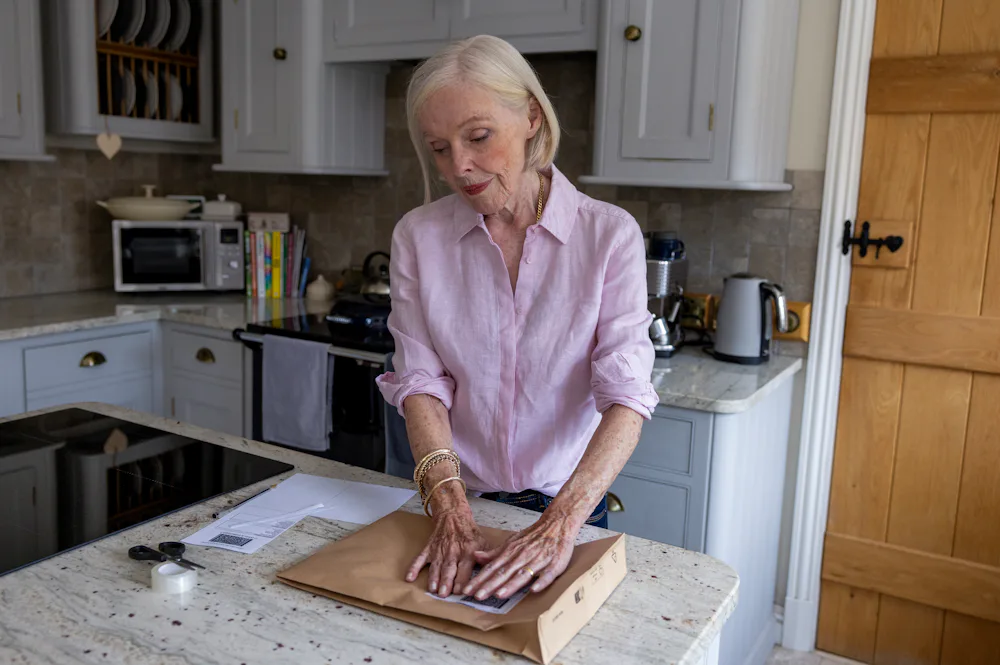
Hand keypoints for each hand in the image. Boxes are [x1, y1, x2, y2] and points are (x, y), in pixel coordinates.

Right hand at [406, 507, 488, 597]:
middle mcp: (453, 552)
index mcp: (468, 552)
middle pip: (449, 569)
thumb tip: (492, 573)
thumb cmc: (470, 533)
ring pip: (436, 566)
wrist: (453, 515)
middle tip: (444, 594)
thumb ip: (488, 558)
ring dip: (433, 578)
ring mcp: (439, 551)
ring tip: (432, 589)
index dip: (462, 580)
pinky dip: (413, 568)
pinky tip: (409, 578)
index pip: (465, 569)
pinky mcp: (429, 549)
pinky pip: (420, 559)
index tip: (460, 592)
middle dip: (446, 581)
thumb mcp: (484, 543)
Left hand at [462, 510, 580, 600]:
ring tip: (499, 595)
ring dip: (511, 585)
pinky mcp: (555, 564)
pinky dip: (541, 582)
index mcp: (511, 552)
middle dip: (490, 585)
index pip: (492, 567)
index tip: (467, 590)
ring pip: (523, 574)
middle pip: (504, 572)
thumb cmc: (533, 536)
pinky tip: (534, 590)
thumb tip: (475, 556)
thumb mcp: (512, 542)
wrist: (557, 524)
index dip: (479, 579)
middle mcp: (523, 557)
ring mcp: (539, 560)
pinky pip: (548, 575)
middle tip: (477, 596)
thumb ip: (495, 553)